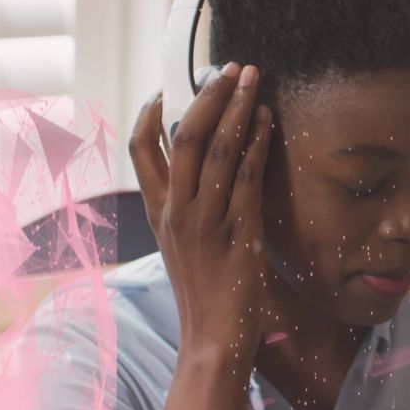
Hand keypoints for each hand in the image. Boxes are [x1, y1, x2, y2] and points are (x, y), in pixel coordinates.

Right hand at [129, 63, 271, 366]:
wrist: (214, 340)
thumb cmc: (207, 294)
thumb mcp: (184, 246)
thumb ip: (186, 209)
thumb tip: (202, 175)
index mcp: (159, 213)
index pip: (142, 149)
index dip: (151, 112)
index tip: (169, 87)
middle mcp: (176, 212)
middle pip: (182, 136)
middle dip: (206, 95)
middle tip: (226, 69)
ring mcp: (205, 221)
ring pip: (216, 148)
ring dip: (236, 107)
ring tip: (251, 80)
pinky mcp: (238, 233)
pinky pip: (246, 176)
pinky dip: (257, 142)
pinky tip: (267, 121)